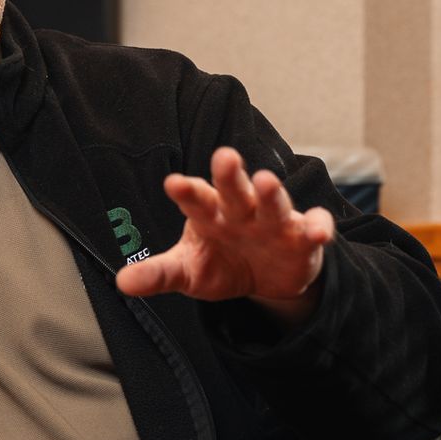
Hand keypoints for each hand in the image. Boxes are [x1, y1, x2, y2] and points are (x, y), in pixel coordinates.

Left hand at [114, 146, 334, 324]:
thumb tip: (122, 283)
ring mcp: (274, 221)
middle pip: (234, 189)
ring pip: (274, 202)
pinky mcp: (304, 238)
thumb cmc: (221, 263)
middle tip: (224, 156)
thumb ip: (159, 273)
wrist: (265, 278)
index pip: (195, 199)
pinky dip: (318, 227)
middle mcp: (242, 210)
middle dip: (230, 174)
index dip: (186, 191)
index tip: (172, 183)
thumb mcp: (188, 272)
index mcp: (210, 213)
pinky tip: (319, 231)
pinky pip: (314, 228)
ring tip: (268, 182)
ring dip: (272, 193)